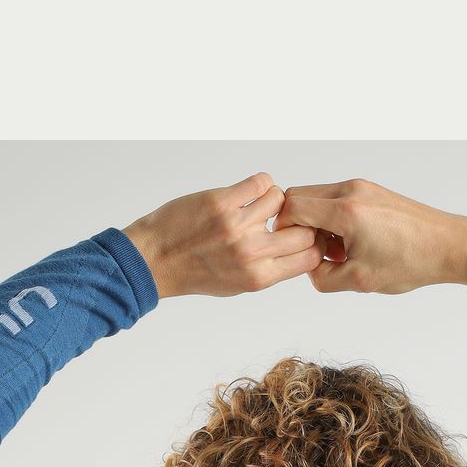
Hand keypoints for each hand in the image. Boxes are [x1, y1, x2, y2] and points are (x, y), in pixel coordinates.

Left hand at [122, 173, 322, 298]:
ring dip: (273, 199)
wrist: (155, 260)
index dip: (311, 243)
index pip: (310, 257)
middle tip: (281, 218)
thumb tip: (298, 250)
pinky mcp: (222, 202)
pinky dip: (259, 183)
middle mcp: (251, 253)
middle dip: (298, 222)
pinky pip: (260, 182)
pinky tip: (247, 191)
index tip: (301, 236)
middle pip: (303, 230)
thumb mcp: (237, 285)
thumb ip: (268, 270)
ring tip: (257, 204)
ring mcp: (237, 226)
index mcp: (259, 278)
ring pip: (281, 200)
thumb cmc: (195, 273)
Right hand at [273, 177, 466, 294]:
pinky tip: (350, 245)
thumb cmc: (411, 262)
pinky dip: (333, 221)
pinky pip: (337, 201)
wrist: (448, 246)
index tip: (294, 253)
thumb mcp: (360, 280)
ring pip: (318, 199)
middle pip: (300, 198)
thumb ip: (323, 277)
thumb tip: (309, 268)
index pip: (291, 208)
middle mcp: (350, 190)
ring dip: (316, 225)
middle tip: (315, 255)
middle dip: (298, 227)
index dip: (283, 232)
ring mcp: (361, 188)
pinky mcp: (370, 192)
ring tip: (337, 253)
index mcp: (345, 210)